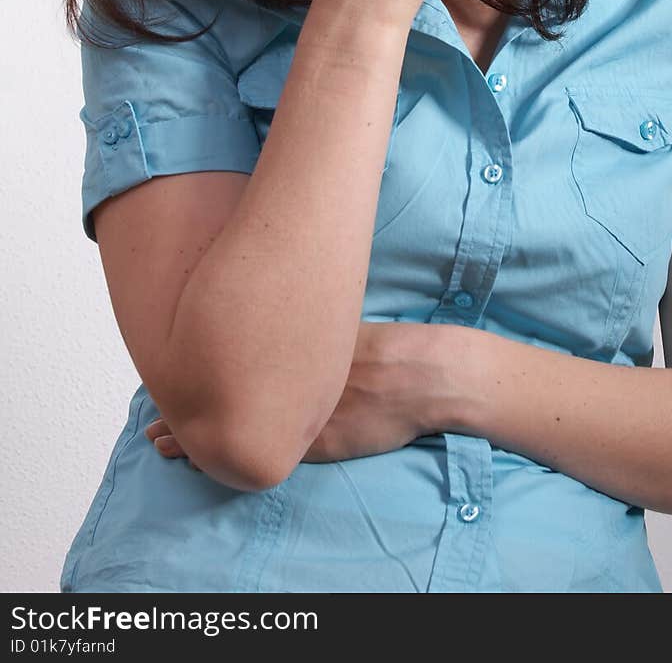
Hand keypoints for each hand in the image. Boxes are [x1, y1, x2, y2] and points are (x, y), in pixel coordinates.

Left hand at [144, 321, 448, 469]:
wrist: (416, 377)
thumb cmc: (381, 348)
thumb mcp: (330, 324)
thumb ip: (298, 326)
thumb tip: (268, 312)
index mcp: (281, 352)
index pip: (220, 363)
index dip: (188, 375)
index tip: (163, 377)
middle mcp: (281, 386)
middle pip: (217, 398)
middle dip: (180, 411)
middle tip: (150, 421)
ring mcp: (295, 418)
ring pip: (231, 432)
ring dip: (192, 440)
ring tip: (160, 444)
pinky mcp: (312, 447)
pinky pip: (262, 454)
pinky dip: (230, 459)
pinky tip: (207, 464)